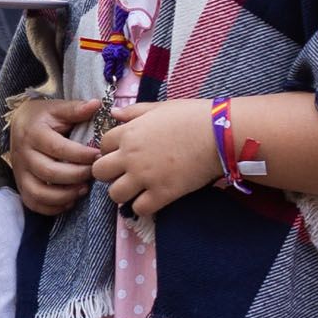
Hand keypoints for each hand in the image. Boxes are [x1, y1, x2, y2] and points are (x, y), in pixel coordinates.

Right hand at [5, 98, 102, 213]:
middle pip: (49, 172)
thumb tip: (97, 104)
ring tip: (83, 189)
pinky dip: (52, 207)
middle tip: (94, 173)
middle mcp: (24, 154)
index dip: (81, 155)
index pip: (58, 148)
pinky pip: (33, 203)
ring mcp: (20, 172)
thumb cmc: (43, 117)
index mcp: (34, 133)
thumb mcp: (57, 108)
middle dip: (76, 176)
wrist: (19, 123)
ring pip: (39, 192)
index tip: (99, 155)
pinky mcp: (21, 184)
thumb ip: (76, 109)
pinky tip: (69, 201)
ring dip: (64, 195)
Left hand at [87, 98, 223, 218]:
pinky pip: (138, 209)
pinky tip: (152, 199)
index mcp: (129, 133)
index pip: (102, 145)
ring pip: (114, 194)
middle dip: (109, 173)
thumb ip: (135, 112)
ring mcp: (145, 177)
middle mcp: (130, 156)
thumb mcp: (160, 108)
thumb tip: (114, 113)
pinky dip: (143, 207)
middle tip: (124, 173)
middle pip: (99, 172)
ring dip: (123, 193)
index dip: (111, 150)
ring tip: (136, 189)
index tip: (123, 153)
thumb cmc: (191, 116)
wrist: (218, 134)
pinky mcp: (162, 193)